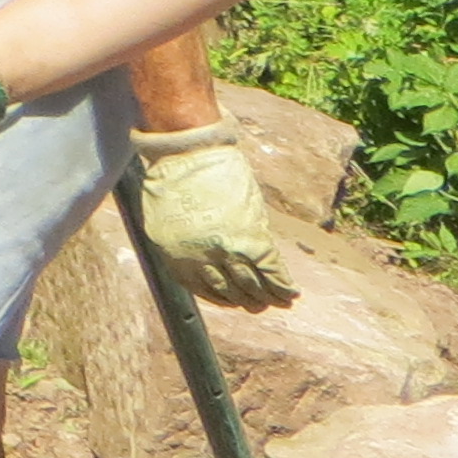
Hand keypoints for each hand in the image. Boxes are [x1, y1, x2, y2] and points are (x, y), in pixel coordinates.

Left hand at [134, 122, 298, 306]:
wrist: (188, 151)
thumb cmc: (175, 174)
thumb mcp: (167, 214)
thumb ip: (185, 237)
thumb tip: (204, 253)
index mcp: (174, 253)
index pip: (201, 288)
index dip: (220, 297)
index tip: (232, 301)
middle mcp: (199, 258)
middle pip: (229, 290)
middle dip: (246, 300)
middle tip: (258, 306)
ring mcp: (225, 248)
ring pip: (251, 284)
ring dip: (266, 296)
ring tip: (276, 302)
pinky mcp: (250, 237)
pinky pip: (270, 270)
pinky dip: (282, 284)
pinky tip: (291, 294)